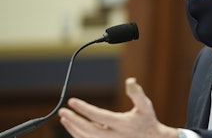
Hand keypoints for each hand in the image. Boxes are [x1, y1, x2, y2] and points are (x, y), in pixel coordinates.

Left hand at [58, 78, 177, 137]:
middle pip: (88, 130)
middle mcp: (114, 136)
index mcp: (123, 124)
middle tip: (63, 111)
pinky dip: (78, 135)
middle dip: (74, 121)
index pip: (98, 116)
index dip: (84, 109)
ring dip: (73, 128)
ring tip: (64, 118)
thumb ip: (137, 93)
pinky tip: (73, 126)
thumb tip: (130, 80)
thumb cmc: (148, 120)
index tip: (72, 101)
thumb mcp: (146, 105)